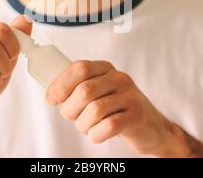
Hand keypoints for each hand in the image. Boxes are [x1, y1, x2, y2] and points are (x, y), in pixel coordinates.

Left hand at [45, 60, 175, 155]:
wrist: (151, 127)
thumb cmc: (117, 109)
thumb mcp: (100, 91)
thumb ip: (79, 87)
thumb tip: (52, 94)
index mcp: (106, 69)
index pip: (79, 68)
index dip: (61, 84)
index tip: (52, 99)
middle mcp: (119, 78)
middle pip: (84, 91)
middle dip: (70, 109)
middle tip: (72, 118)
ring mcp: (130, 97)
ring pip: (94, 110)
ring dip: (83, 125)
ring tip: (87, 127)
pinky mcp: (136, 116)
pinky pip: (108, 126)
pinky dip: (96, 134)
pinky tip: (98, 134)